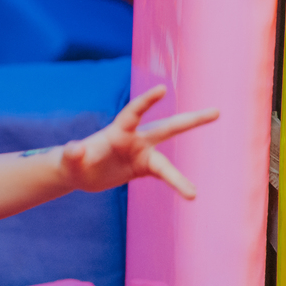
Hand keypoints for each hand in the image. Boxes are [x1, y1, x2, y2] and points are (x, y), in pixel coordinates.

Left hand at [59, 85, 218, 197]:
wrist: (80, 173)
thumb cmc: (72, 163)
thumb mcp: (68, 160)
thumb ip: (71, 153)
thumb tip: (75, 148)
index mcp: (117, 132)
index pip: (134, 113)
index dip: (147, 102)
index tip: (162, 89)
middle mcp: (135, 140)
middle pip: (167, 128)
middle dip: (192, 120)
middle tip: (216, 111)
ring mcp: (142, 154)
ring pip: (167, 162)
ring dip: (179, 179)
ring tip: (193, 195)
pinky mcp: (144, 168)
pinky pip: (164, 176)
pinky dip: (175, 186)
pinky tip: (189, 196)